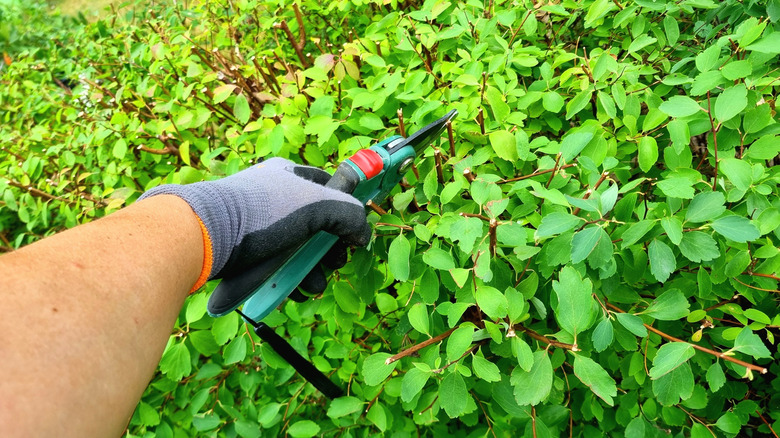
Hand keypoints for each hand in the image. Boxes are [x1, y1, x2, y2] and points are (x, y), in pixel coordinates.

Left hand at [138, 157, 370, 290]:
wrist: (204, 237)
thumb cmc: (263, 213)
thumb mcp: (317, 205)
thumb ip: (349, 216)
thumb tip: (362, 236)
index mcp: (288, 177)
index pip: (328, 187)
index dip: (344, 209)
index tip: (350, 233)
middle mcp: (274, 200)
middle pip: (316, 227)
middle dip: (329, 250)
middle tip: (332, 264)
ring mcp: (259, 229)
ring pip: (297, 253)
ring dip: (312, 272)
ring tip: (313, 286)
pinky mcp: (246, 256)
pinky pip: (276, 269)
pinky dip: (288, 281)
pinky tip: (294, 291)